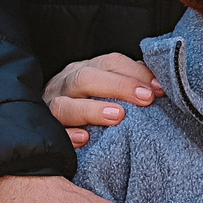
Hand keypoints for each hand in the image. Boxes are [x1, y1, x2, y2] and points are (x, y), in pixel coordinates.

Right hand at [44, 52, 162, 148]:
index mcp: (85, 69)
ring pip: (66, 105)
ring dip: (92, 110)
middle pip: (87, 78)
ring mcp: (52, 108)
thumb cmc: (88, 104)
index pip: (110, 63)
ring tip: (118, 116)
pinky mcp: (47, 132)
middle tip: (145, 99)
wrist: (43, 122)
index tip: (159, 88)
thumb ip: (131, 84)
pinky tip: (84, 139)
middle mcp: (66, 84)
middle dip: (119, 87)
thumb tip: (159, 86)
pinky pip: (54, 133)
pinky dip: (68, 135)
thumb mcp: (107, 89)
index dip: (135, 73)